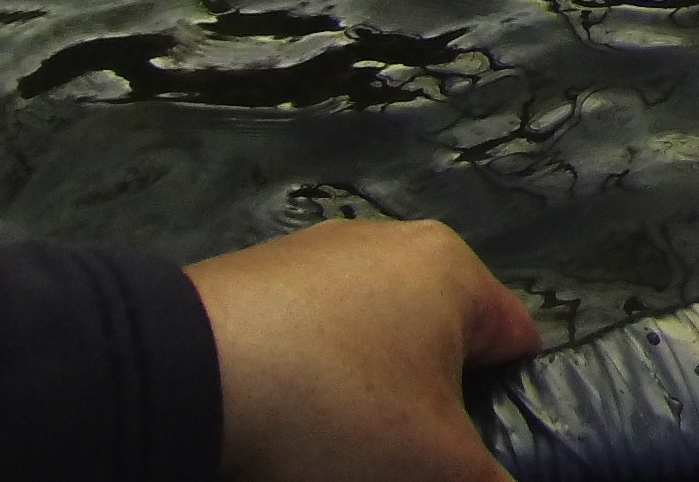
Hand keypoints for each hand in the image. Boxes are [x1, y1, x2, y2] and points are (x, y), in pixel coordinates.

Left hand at [186, 217, 538, 481]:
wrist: (182, 375)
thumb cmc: (334, 410)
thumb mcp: (431, 467)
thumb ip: (488, 481)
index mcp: (452, 267)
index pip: (515, 340)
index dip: (507, 407)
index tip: (468, 459)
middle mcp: (390, 240)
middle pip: (435, 340)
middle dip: (424, 404)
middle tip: (392, 462)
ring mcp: (311, 252)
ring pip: (365, 338)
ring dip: (360, 393)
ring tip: (322, 450)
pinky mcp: (247, 275)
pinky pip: (300, 336)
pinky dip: (299, 380)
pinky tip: (271, 423)